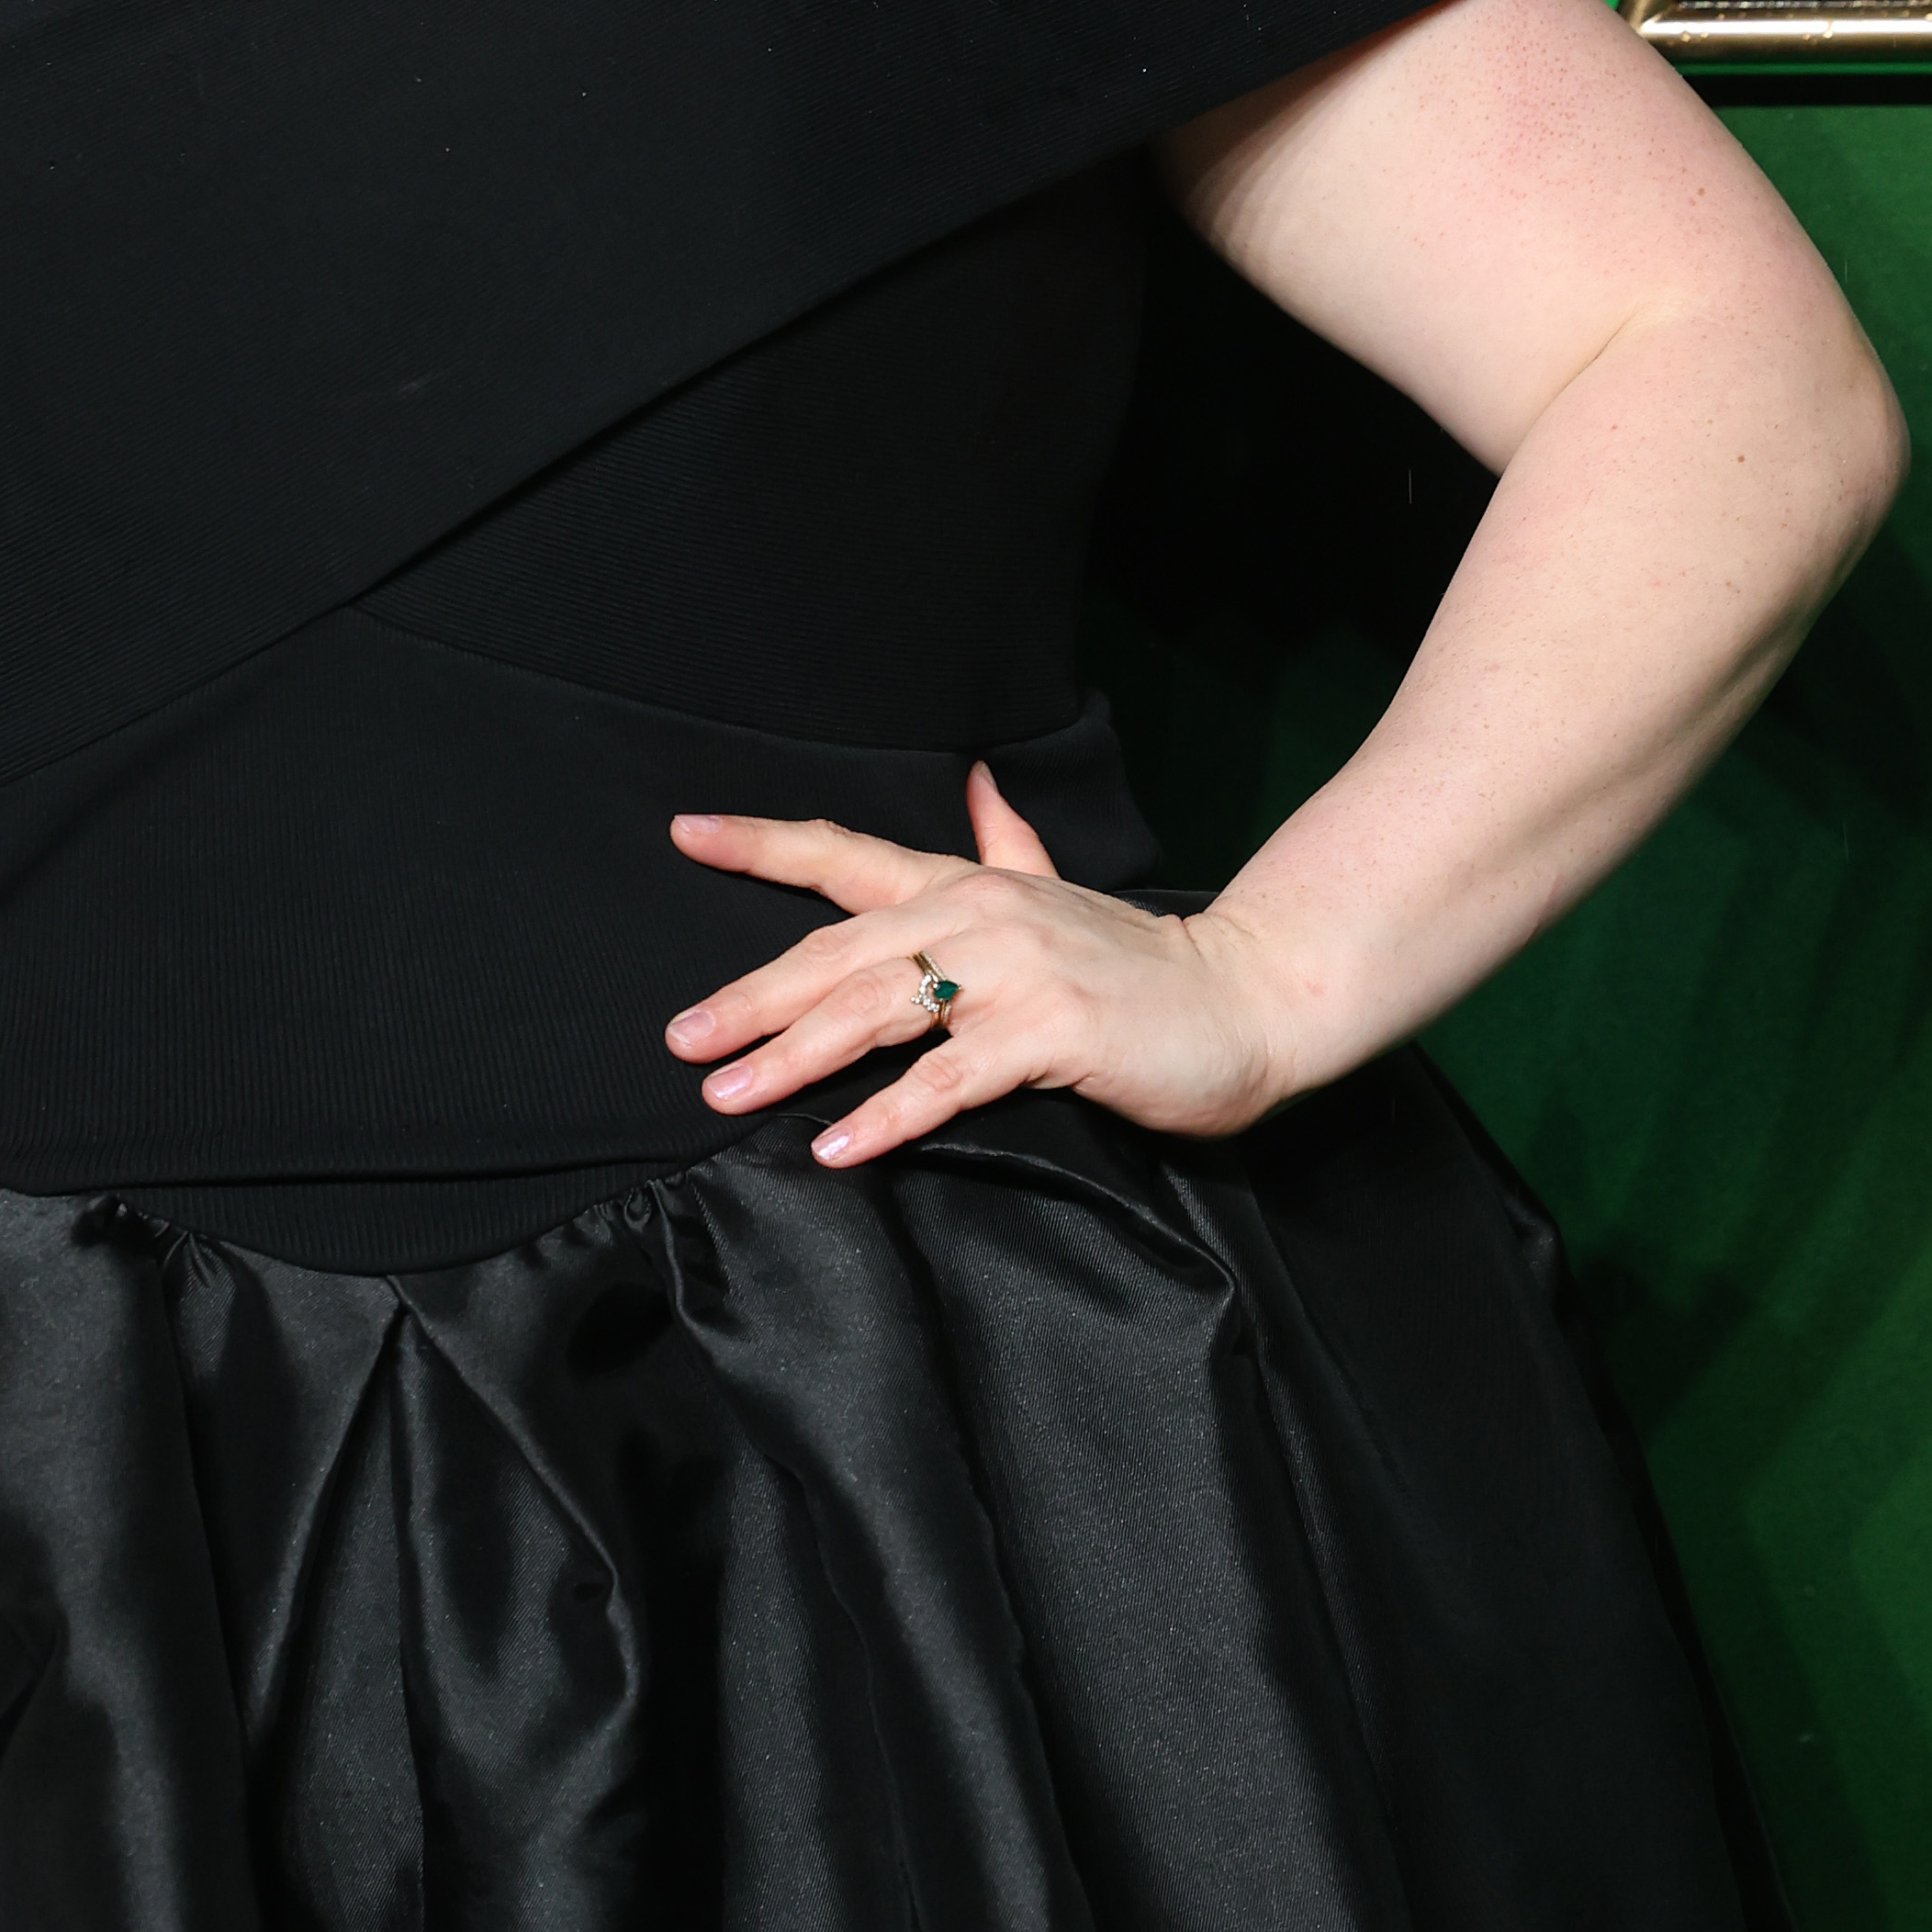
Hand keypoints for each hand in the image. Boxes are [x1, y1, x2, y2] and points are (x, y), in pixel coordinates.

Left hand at [666, 762, 1296, 1168]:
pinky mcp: (1051, 1032)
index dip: (762, 844)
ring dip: (794, 1056)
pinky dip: (888, 1115)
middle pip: (837, 952)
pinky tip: (837, 1147)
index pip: (847, 855)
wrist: (1248, 998)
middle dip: (751, 999)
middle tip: (683, 1040)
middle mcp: (981, 915)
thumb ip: (1009, 845)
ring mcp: (1016, 971)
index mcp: (969, 884)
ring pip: (878, 1009)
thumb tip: (981, 784)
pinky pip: (948, 1078)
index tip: (686, 834)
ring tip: (728, 1094)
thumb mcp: (1059, 894)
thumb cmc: (1141, 963)